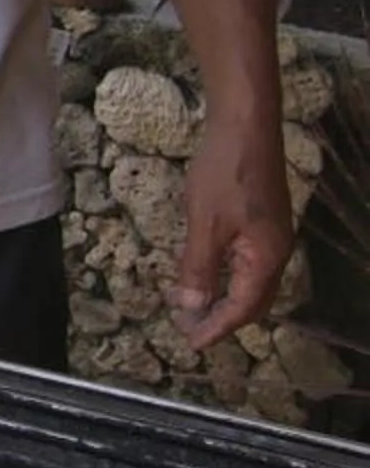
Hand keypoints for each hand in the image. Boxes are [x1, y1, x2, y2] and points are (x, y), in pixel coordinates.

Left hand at [171, 106, 292, 350]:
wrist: (246, 124)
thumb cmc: (225, 173)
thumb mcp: (204, 224)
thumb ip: (199, 269)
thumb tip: (193, 309)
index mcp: (266, 259)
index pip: (243, 309)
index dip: (217, 328)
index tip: (191, 344)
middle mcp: (276, 253)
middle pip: (253, 302)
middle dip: (223, 319)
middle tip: (190, 330)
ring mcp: (273, 236)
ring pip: (252, 283)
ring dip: (225, 299)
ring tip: (194, 308)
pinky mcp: (264, 221)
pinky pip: (249, 263)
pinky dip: (228, 277)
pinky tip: (206, 272)